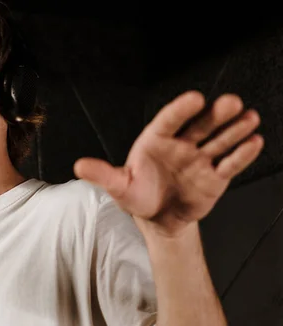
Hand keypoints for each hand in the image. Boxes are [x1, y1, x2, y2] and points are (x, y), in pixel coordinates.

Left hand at [73, 90, 263, 236]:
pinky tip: (254, 141)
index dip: (181, 110)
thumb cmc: (137, 196)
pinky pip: (230, 163)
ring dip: (235, 129)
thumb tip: (78, 166)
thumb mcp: (118, 187)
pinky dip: (242, 154)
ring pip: (219, 140)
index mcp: (155, 141)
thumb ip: (103, 175)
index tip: (195, 99)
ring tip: (250, 118)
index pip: (169, 121)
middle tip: (231, 102)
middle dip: (216, 115)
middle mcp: (181, 145)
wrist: (159, 219)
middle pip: (200, 126)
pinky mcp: (215, 176)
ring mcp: (200, 159)